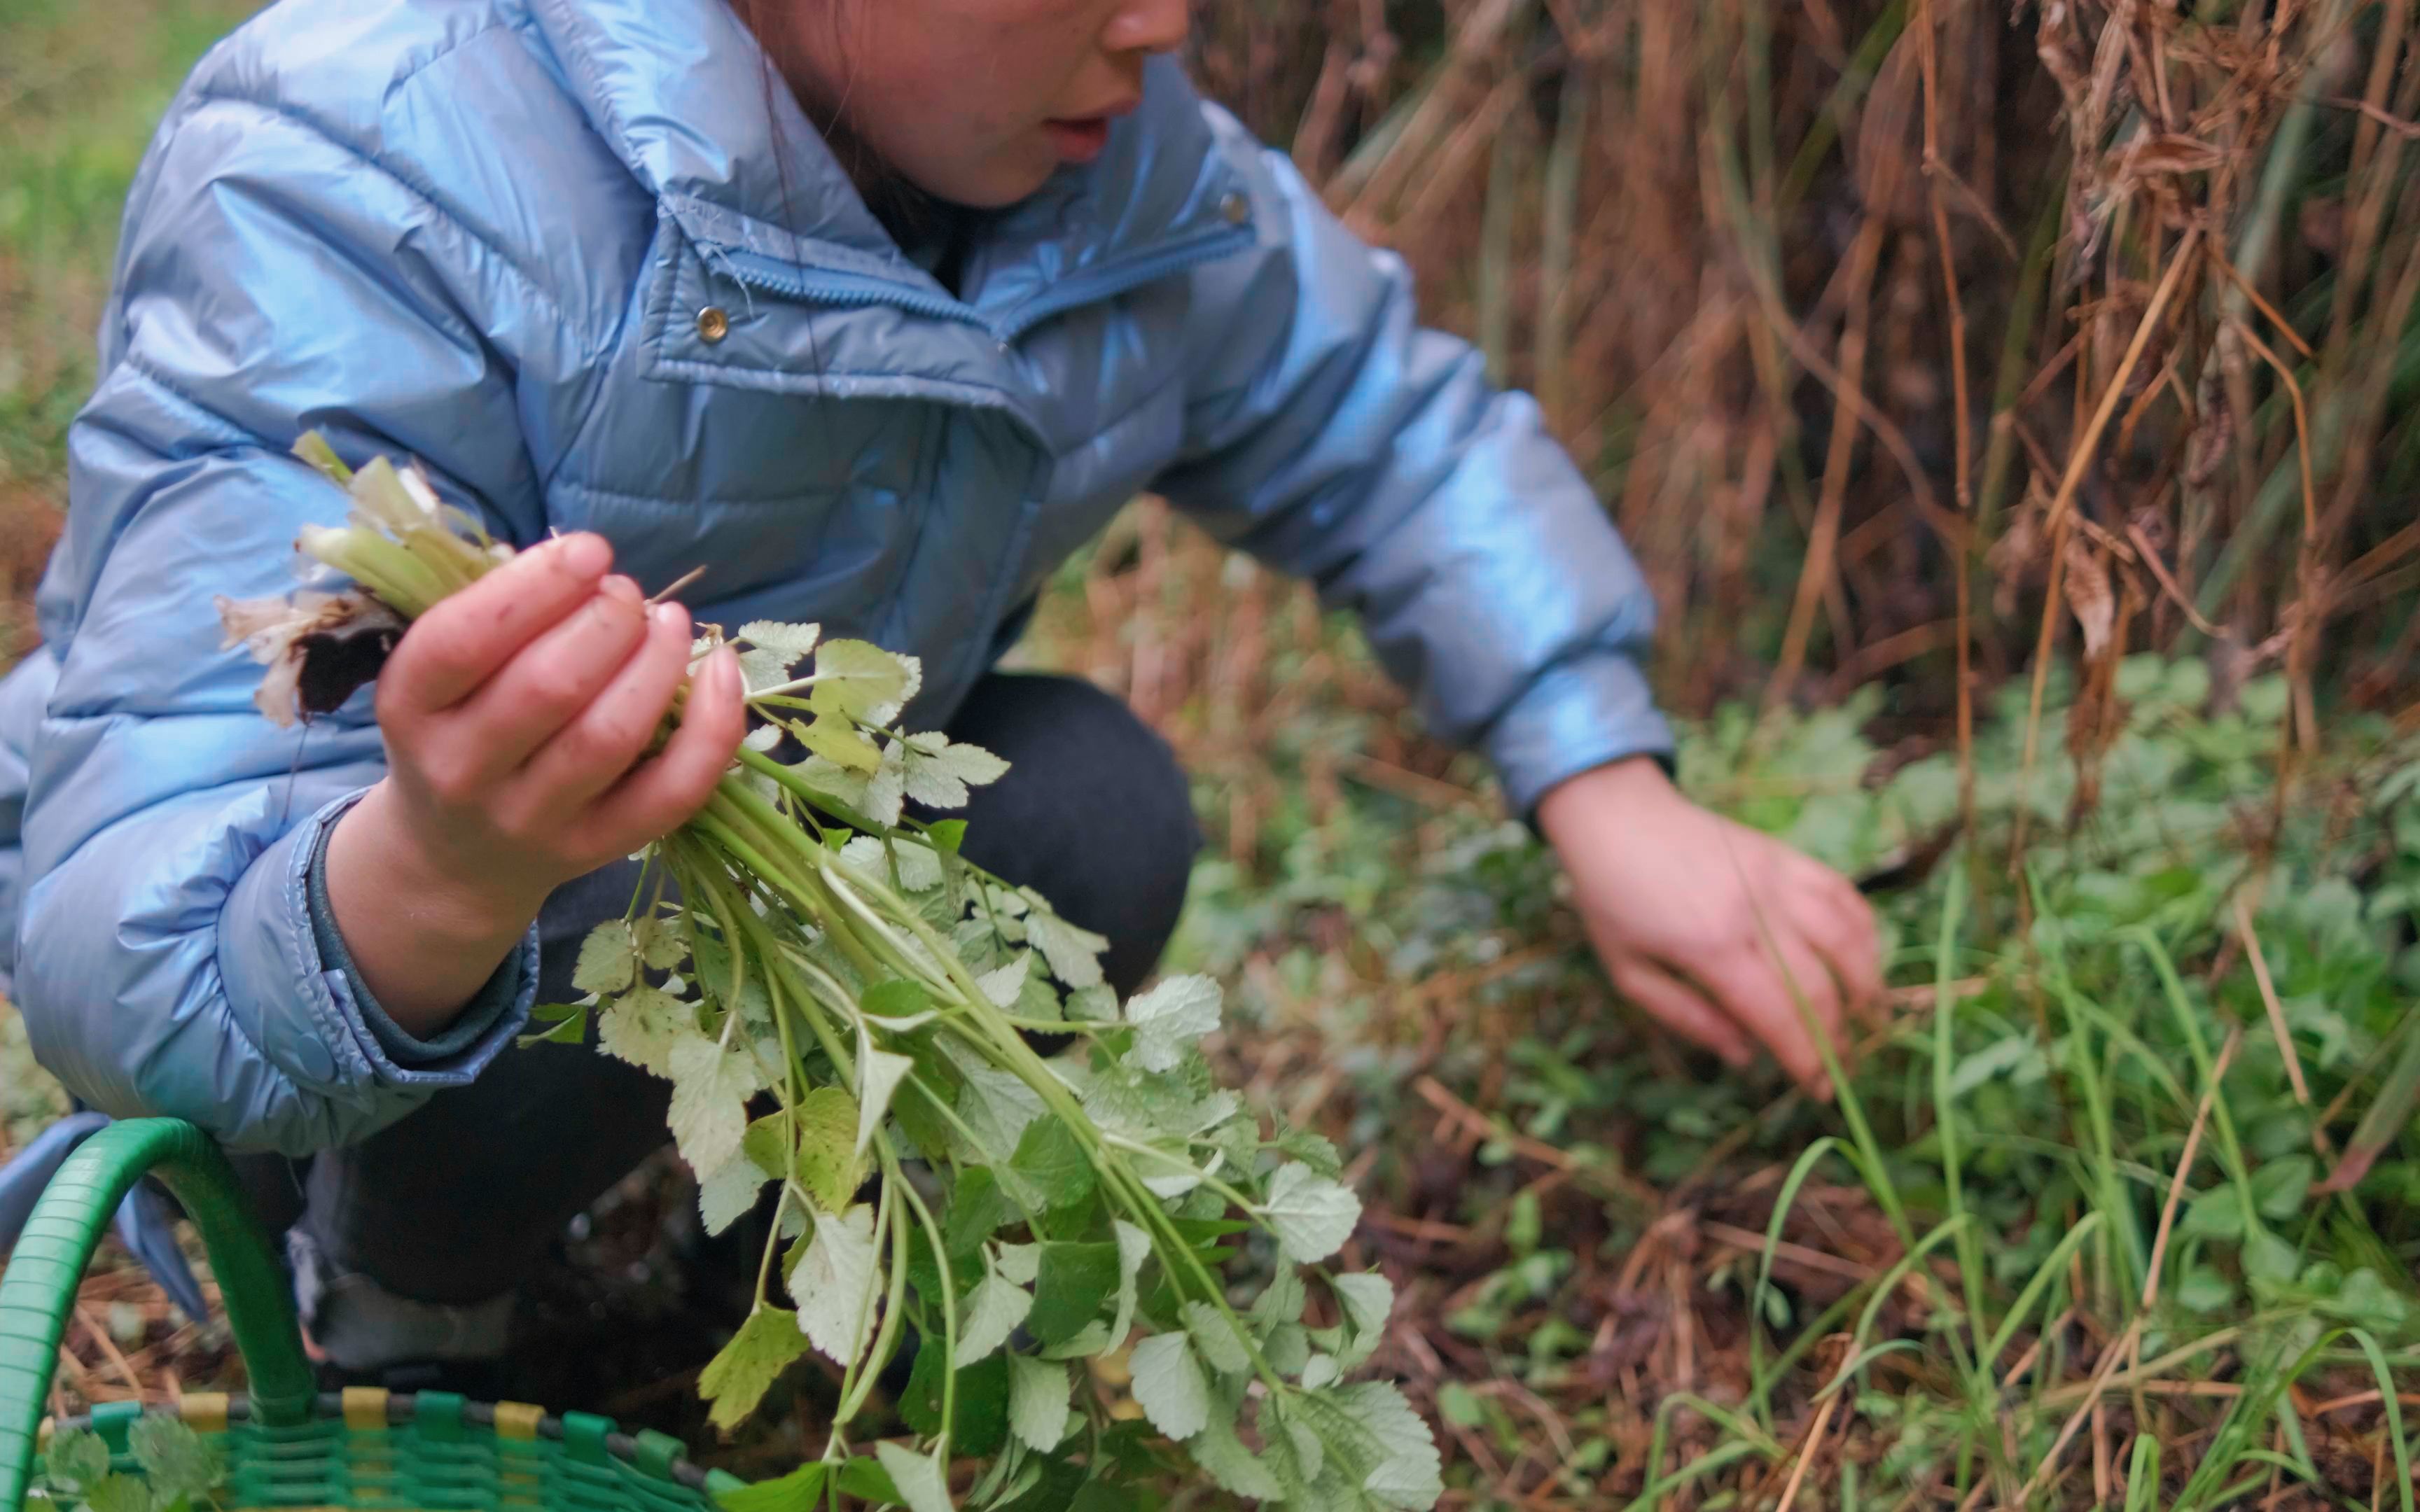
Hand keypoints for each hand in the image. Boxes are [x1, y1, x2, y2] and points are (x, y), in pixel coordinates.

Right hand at [324, 532, 747, 1034]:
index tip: (590, 550)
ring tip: (670, 622)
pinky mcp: (595, 849)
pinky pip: (671, 792)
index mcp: (410, 707)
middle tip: (626, 592)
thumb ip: (497, 618)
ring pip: (610, 737)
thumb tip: (590, 565)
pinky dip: (711, 728)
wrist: (455, 857)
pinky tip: (723, 672)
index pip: (463, 641)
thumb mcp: (442, 675)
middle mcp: (462, 769)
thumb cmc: (461, 729)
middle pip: (550, 686)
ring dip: (657, 663)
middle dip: (608, 620)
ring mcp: (531, 818)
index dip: (536, 585)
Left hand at [1535, 756, 1882, 1094]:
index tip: (1821, 1091)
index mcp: (1710, 947)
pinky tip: (1864, 956)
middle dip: (1840, 1038)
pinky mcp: (1784, 854)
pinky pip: (1842, 892)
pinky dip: (1864, 928)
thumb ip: (1687, 1017)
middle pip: (1820, 987)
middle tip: (1845, 1068)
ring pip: (1848, 937)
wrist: (1613, 815)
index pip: (1780, 1017)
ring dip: (1867, 984)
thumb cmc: (1611, 898)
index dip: (1808, 1061)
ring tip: (1868, 1017)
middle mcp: (1753, 911)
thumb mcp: (1628, 970)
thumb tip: (1745, 1056)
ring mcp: (1775, 877)